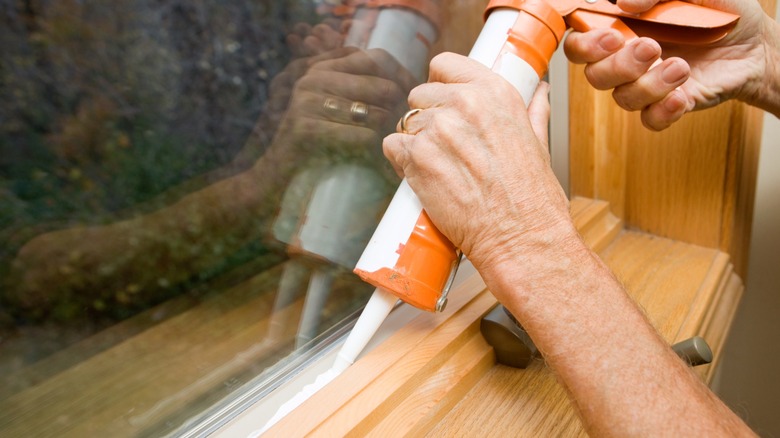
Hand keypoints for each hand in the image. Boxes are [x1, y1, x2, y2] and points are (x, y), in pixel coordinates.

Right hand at [270, 47, 416, 165]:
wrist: (277, 168)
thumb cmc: (317, 138)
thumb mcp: (333, 104)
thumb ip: (358, 84)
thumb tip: (403, 80)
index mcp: (323, 66)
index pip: (377, 58)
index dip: (402, 77)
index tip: (411, 99)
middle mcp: (313, 78)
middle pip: (382, 87)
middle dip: (399, 110)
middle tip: (407, 129)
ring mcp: (307, 102)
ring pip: (375, 114)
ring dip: (389, 133)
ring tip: (395, 144)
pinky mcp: (306, 129)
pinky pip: (361, 137)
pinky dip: (375, 150)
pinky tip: (377, 157)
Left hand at [383, 53, 574, 270]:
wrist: (520, 237)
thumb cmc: (532, 197)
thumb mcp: (538, 142)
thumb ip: (532, 111)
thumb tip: (537, 91)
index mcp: (494, 93)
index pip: (445, 64)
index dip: (439, 82)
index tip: (441, 98)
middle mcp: (463, 104)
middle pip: (420, 95)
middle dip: (427, 116)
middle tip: (444, 145)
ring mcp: (436, 130)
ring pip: (405, 122)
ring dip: (415, 141)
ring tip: (437, 165)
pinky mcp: (416, 159)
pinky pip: (392, 146)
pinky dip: (401, 160)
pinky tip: (422, 175)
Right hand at [563, 0, 776, 129]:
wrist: (757, 43)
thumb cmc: (723, 10)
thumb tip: (624, 2)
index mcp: (623, 26)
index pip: (580, 40)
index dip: (584, 44)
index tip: (610, 36)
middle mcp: (627, 58)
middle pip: (594, 75)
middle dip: (618, 66)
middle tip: (650, 47)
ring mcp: (645, 84)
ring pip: (623, 98)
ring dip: (649, 84)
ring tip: (681, 66)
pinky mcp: (666, 105)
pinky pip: (649, 120)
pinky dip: (663, 111)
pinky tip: (682, 95)